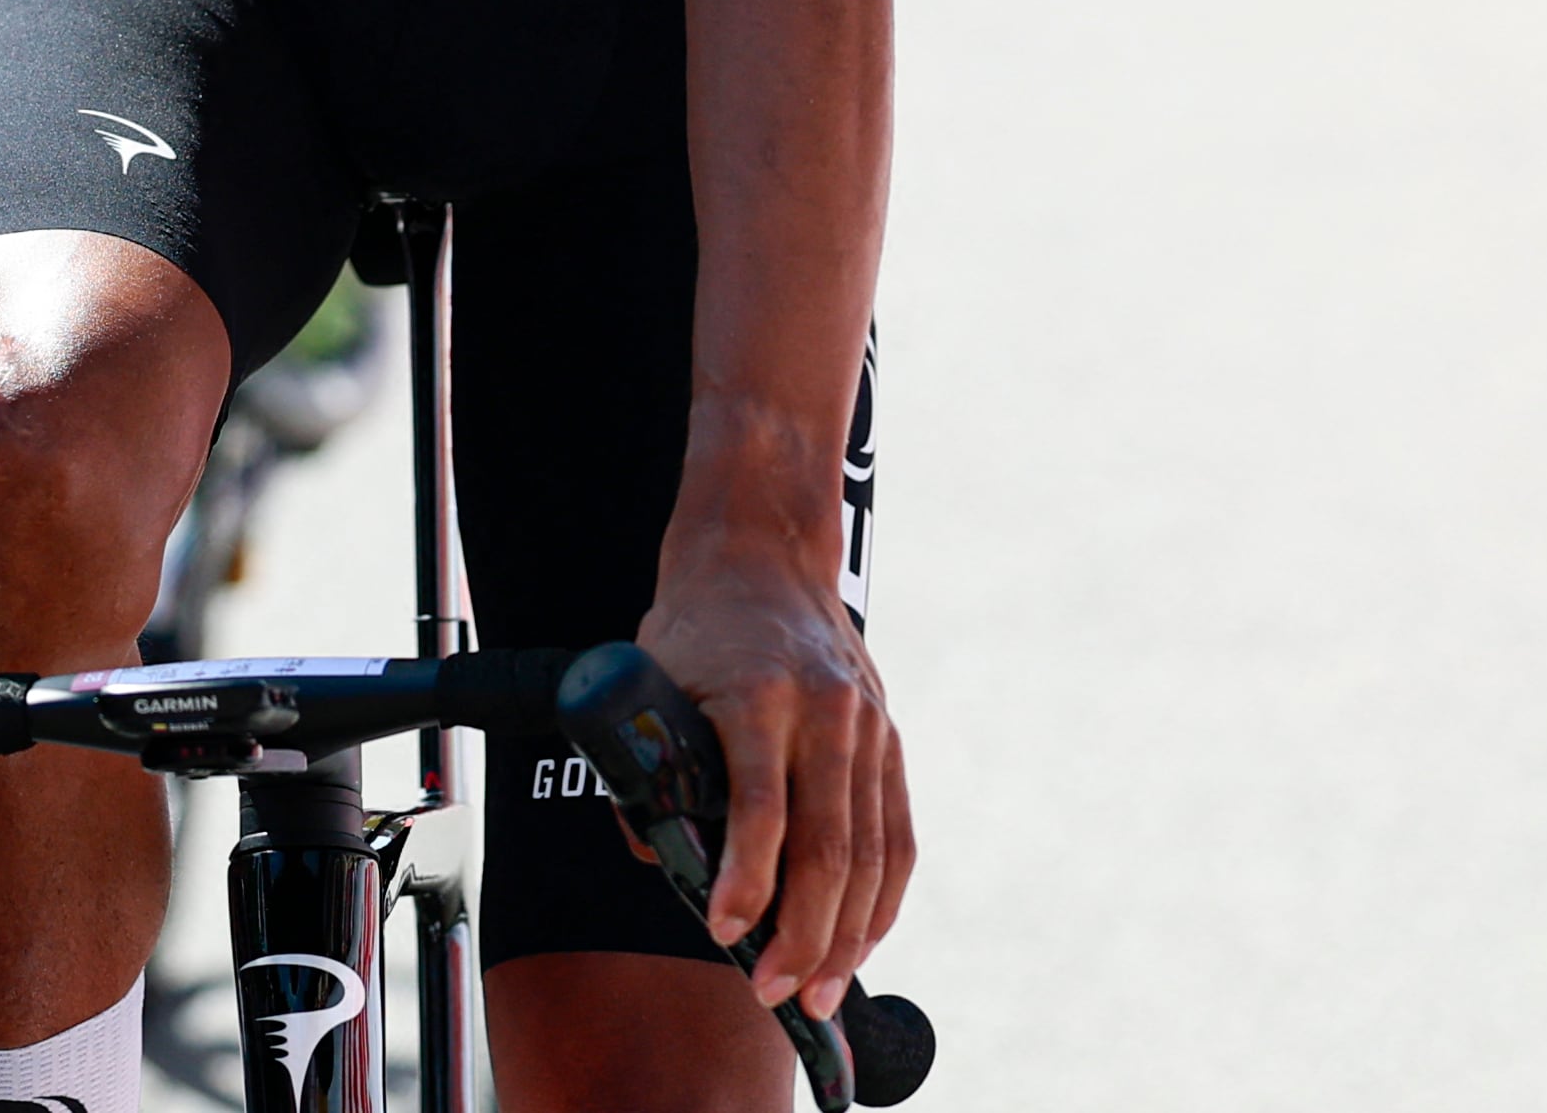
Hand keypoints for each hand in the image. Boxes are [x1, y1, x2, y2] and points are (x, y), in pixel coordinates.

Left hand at [637, 531, 910, 1017]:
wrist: (763, 554)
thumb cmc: (693, 625)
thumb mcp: (651, 678)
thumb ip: (650, 764)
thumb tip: (654, 856)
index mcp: (757, 694)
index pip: (760, 805)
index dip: (746, 878)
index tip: (726, 932)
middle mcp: (825, 712)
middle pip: (827, 845)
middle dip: (803, 933)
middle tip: (776, 991)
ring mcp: (868, 728)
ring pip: (871, 852)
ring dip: (848, 934)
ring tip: (819, 991)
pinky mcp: (890, 741)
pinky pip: (896, 836)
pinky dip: (882, 899)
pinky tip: (860, 941)